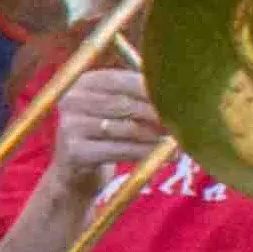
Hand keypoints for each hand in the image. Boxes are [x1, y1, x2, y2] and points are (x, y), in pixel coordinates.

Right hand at [44, 63, 167, 202]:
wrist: (72, 172)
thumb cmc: (101, 133)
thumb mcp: (110, 107)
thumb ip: (135, 93)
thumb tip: (176, 88)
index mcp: (81, 83)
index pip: (120, 79)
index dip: (151, 88)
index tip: (179, 97)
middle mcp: (71, 101)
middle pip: (124, 104)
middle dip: (157, 113)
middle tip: (182, 121)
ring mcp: (70, 127)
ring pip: (126, 128)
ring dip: (156, 135)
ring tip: (176, 140)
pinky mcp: (75, 152)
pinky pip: (120, 150)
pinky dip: (145, 152)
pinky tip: (164, 156)